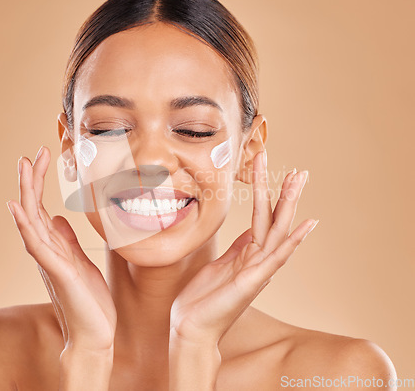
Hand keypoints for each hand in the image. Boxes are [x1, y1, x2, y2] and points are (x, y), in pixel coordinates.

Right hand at [6, 146, 116, 353]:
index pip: (41, 207)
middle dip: (31, 179)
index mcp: (54, 245)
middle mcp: (47, 250)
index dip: (39, 182)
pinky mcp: (58, 271)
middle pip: (33, 208)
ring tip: (23, 167)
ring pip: (31, 220)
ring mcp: (49, 260)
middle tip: (30, 153)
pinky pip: (37, 245)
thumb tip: (59, 218)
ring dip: (26, 193)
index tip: (42, 156)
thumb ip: (66, 240)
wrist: (95, 332)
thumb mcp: (80, 261)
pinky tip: (18, 207)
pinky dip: (25, 225)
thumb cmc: (88, 298)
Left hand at [170, 150, 318, 345]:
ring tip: (299, 180)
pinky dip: (293, 240)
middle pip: (276, 219)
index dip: (270, 194)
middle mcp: (258, 259)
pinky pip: (276, 256)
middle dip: (286, 193)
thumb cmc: (203, 298)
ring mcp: (258, 270)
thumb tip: (249, 232)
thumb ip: (238, 248)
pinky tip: (307, 224)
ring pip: (277, 230)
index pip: (264, 217)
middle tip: (300, 170)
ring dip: (288, 203)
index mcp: (249, 253)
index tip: (277, 172)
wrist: (191, 328)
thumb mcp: (221, 264)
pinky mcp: (252, 281)